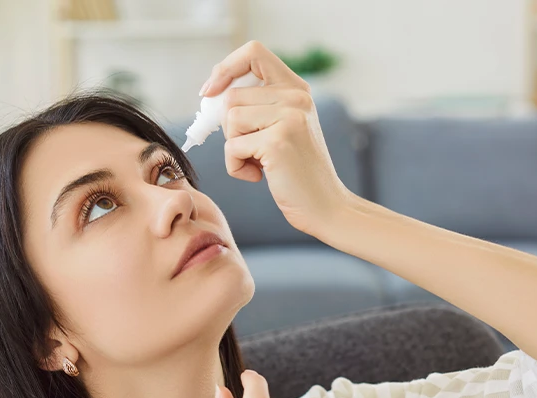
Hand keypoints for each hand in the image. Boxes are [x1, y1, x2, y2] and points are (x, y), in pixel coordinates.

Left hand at [199, 40, 354, 236]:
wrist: (326, 207)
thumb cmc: (296, 173)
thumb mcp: (282, 128)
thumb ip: (258, 106)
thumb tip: (210, 95)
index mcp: (297, 89)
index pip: (254, 52)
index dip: (226, 68)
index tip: (211, 92)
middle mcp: (296, 97)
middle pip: (231, 96)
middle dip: (229, 128)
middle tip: (250, 150)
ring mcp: (289, 117)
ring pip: (230, 120)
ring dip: (234, 148)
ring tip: (259, 163)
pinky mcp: (277, 142)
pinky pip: (232, 147)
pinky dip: (236, 167)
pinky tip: (260, 177)